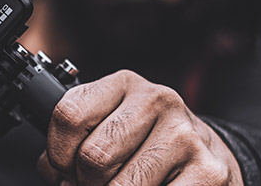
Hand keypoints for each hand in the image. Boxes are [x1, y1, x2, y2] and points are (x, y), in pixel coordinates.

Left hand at [37, 70, 242, 184]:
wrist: (203, 152)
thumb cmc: (145, 141)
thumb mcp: (108, 125)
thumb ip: (74, 141)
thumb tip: (53, 172)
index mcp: (124, 84)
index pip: (69, 115)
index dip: (58, 154)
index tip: (66, 167)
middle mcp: (157, 100)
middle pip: (94, 156)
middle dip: (86, 182)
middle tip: (97, 182)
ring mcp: (184, 134)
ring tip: (122, 185)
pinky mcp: (207, 170)